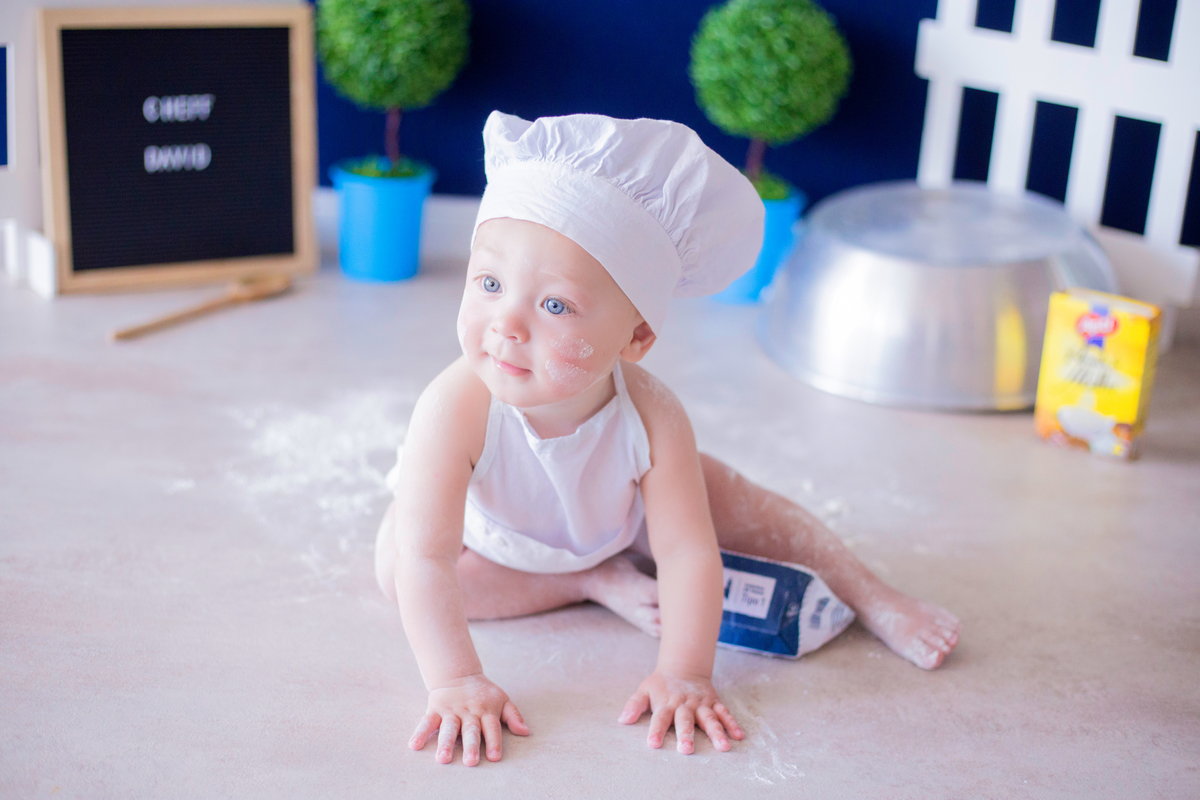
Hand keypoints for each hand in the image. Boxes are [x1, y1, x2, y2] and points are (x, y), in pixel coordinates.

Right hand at [409, 674, 529, 765]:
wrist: (458, 674)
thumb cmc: (483, 693)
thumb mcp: (502, 700)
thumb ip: (513, 716)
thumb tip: (525, 732)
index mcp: (486, 711)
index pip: (491, 727)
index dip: (494, 741)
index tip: (494, 757)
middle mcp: (469, 712)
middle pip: (470, 730)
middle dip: (470, 746)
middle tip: (470, 762)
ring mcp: (451, 711)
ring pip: (448, 728)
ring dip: (445, 743)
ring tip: (443, 758)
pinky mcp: (435, 709)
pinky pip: (427, 722)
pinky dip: (420, 732)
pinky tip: (414, 745)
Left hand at [618, 671, 743, 753]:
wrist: (683, 666)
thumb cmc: (661, 684)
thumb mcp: (644, 690)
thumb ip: (634, 705)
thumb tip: (622, 720)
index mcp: (666, 703)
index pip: (660, 718)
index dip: (656, 731)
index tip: (653, 744)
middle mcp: (684, 704)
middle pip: (685, 720)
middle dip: (686, 734)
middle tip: (686, 749)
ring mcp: (701, 704)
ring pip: (709, 718)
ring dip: (716, 732)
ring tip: (723, 747)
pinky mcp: (713, 702)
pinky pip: (724, 713)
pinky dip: (731, 723)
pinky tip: (738, 736)